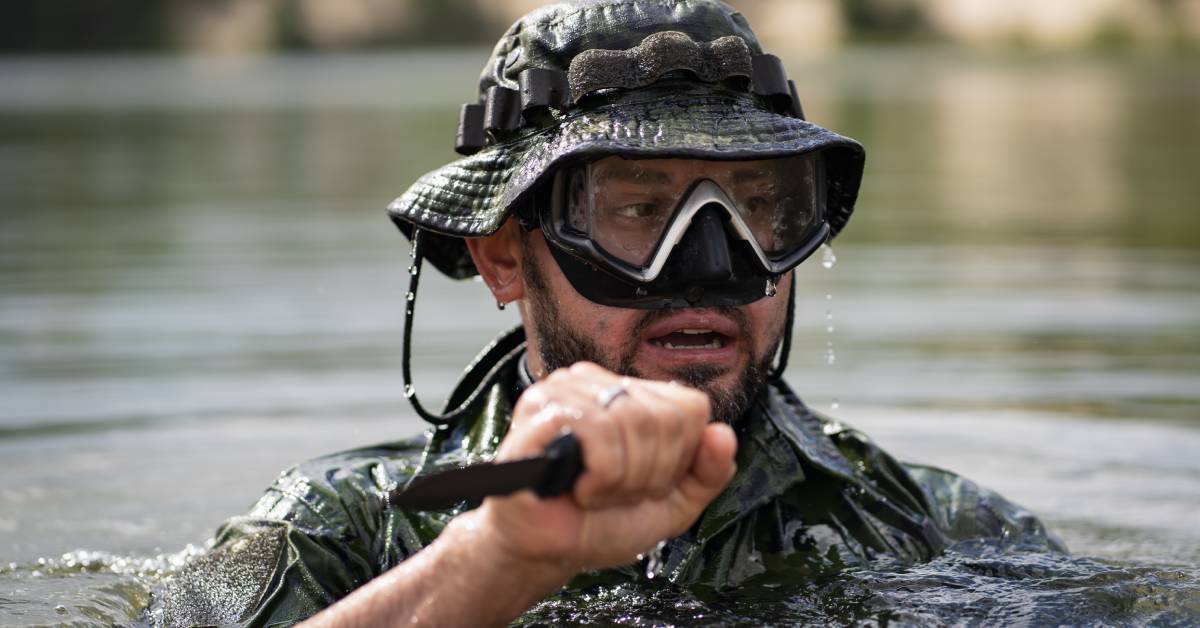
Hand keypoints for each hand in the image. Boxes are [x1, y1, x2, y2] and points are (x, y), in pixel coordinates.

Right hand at [473, 361, 737, 576]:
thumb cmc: (598, 523)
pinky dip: (598, 477)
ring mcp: (566, 389)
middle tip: (615, 491)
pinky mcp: (540, 408)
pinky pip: (596, 431)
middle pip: (664, 417)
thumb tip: (725, 434)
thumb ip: (707, 473)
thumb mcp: (672, 505)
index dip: (677, 459)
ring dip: (621, 479)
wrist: (545, 551)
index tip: (645, 483)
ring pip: (632, 421)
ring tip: (594, 491)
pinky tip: (578, 489)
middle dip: (648, 474)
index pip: (689, 407)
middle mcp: (599, 382)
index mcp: (633, 396)